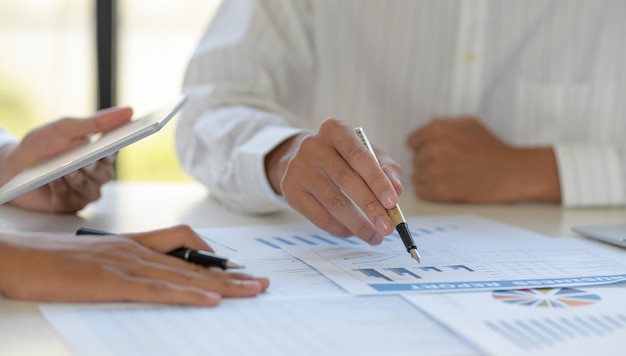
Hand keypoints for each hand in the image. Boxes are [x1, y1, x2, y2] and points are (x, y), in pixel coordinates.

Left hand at [0, 107, 132, 212]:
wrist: (11, 168)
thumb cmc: (39, 146)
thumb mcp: (66, 128)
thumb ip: (96, 122)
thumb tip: (127, 111)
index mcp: (97, 153)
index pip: (115, 151)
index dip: (117, 149)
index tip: (116, 144)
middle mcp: (94, 173)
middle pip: (106, 174)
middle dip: (93, 168)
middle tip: (84, 161)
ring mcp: (83, 190)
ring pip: (92, 189)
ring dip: (76, 179)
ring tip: (63, 171)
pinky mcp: (70, 204)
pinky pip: (73, 199)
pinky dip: (62, 189)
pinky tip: (52, 181)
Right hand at [0, 225, 268, 304]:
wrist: (14, 256)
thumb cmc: (52, 260)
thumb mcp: (98, 258)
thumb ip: (128, 263)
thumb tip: (157, 276)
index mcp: (134, 244)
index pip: (186, 244)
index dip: (213, 258)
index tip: (236, 270)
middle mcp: (137, 251)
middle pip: (195, 262)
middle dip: (232, 275)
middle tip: (262, 284)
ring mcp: (126, 264)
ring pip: (185, 275)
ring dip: (222, 285)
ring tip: (252, 291)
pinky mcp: (111, 282)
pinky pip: (158, 289)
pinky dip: (187, 295)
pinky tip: (210, 301)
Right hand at [265, 118, 402, 244]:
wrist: (305, 159)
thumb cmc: (344, 157)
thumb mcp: (368, 154)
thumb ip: (386, 169)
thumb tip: (397, 191)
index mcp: (335, 130)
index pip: (359, 156)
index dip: (377, 180)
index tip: (393, 203)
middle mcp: (313, 145)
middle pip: (346, 180)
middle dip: (371, 208)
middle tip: (388, 227)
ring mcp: (298, 167)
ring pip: (333, 202)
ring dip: (358, 224)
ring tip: (375, 236)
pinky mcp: (289, 188)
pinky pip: (318, 216)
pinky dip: (339, 228)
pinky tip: (353, 232)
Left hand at [406, 117, 560, 202]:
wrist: (511, 172)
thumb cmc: (491, 148)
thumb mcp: (468, 123)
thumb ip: (442, 125)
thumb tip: (423, 135)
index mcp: (437, 129)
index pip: (412, 142)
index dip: (423, 148)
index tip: (436, 153)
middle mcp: (432, 148)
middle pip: (415, 160)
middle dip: (428, 163)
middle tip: (450, 165)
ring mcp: (434, 170)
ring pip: (416, 176)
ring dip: (429, 178)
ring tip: (450, 176)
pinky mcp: (439, 190)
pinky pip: (421, 191)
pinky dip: (431, 191)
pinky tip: (448, 186)